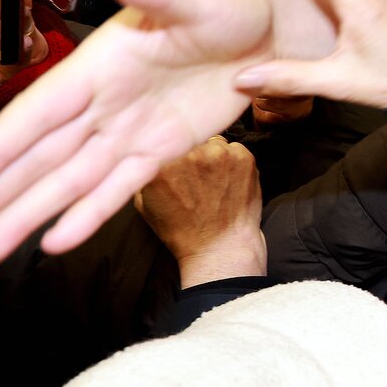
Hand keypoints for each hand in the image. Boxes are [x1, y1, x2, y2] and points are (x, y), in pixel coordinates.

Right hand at [0, 0, 338, 270]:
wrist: (272, 33)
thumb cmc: (228, 7)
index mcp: (98, 65)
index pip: (36, 115)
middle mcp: (103, 102)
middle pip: (34, 160)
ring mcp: (128, 131)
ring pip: (65, 184)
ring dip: (19, 218)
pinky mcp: (160, 151)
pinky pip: (117, 190)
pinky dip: (86, 216)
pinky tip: (51, 243)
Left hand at [0, 0, 47, 147]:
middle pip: (18, 4)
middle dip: (17, 0)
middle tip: (8, 0)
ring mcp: (0, 44)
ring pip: (30, 26)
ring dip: (26, 22)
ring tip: (14, 21)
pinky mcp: (6, 66)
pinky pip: (32, 54)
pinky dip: (31, 47)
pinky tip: (19, 43)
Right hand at [134, 136, 264, 287]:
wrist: (220, 249)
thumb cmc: (180, 230)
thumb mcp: (144, 204)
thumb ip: (143, 173)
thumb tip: (147, 152)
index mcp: (161, 163)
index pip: (166, 138)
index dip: (172, 149)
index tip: (176, 160)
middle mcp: (190, 153)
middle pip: (191, 137)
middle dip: (193, 151)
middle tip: (197, 174)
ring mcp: (220, 153)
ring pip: (214, 141)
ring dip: (213, 155)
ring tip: (213, 180)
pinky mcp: (244, 157)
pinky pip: (235, 149)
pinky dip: (233, 162)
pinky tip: (229, 182)